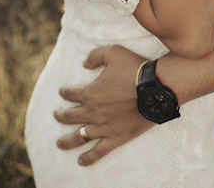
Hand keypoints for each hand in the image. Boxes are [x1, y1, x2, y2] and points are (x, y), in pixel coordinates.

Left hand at [52, 45, 154, 165]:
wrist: (157, 88)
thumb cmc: (135, 68)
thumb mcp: (113, 52)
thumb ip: (95, 55)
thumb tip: (84, 63)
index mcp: (90, 92)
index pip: (70, 93)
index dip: (64, 92)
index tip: (62, 91)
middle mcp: (94, 112)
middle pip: (71, 116)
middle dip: (61, 116)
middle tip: (57, 116)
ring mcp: (104, 127)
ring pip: (80, 137)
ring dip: (67, 141)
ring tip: (59, 144)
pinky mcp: (117, 137)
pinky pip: (99, 151)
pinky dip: (89, 157)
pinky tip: (81, 161)